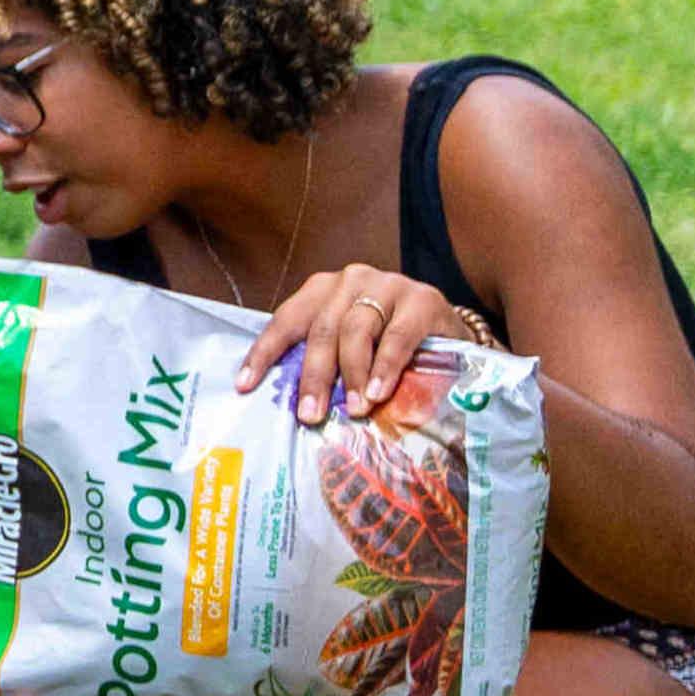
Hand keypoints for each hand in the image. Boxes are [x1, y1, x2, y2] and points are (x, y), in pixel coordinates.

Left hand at [240, 262, 462, 424]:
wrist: (449, 327)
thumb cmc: (391, 340)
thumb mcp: (353, 343)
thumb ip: (326, 358)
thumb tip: (295, 403)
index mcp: (323, 289)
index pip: (287, 320)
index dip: (265, 353)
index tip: (245, 386)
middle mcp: (351, 280)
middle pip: (321, 330)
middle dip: (313, 376)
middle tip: (309, 415)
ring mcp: (387, 285)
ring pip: (356, 331)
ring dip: (351, 375)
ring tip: (352, 410)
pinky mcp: (423, 299)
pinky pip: (397, 335)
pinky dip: (385, 366)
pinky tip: (379, 393)